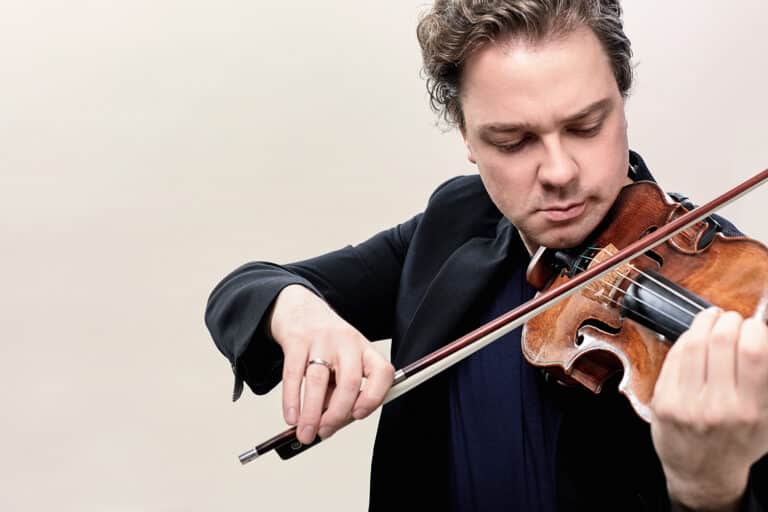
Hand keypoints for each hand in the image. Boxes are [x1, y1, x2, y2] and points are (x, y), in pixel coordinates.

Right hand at [268, 285, 394, 443]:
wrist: (301, 310)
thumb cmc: (327, 346)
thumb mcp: (343, 363)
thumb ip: (340, 392)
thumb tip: (330, 426)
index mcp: (366, 350)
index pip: (382, 373)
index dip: (374, 397)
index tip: (358, 416)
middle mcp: (347, 343)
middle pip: (349, 381)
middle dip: (337, 413)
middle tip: (325, 432)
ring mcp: (322, 340)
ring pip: (318, 381)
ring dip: (311, 413)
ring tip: (305, 433)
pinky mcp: (297, 341)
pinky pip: (293, 374)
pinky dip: (291, 400)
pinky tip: (291, 417)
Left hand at [650, 307, 767, 509]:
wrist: (702, 474)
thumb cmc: (738, 443)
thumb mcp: (765, 418)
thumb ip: (764, 379)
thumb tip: (760, 334)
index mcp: (750, 411)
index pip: (753, 352)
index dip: (754, 329)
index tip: (755, 325)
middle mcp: (717, 407)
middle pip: (721, 342)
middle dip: (729, 321)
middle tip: (733, 319)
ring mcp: (686, 404)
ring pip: (693, 345)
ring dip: (704, 322)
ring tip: (713, 318)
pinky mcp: (663, 401)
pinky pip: (673, 358)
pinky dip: (686, 339)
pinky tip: (694, 336)